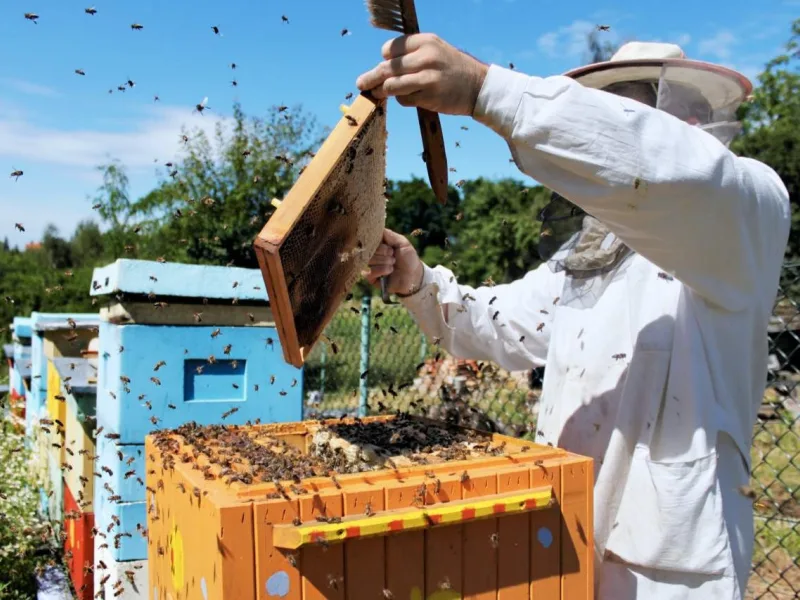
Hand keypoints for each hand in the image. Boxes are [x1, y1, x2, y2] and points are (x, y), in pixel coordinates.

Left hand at [355, 33, 488, 116]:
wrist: (478, 87)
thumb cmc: (453, 70)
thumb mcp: (435, 51)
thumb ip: (411, 56)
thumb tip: (381, 69)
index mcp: (425, 41)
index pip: (390, 49)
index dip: (386, 59)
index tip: (386, 67)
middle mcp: (425, 56)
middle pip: (386, 68)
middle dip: (371, 77)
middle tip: (361, 84)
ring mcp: (427, 76)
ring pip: (391, 85)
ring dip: (382, 91)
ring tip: (377, 94)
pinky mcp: (429, 96)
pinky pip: (403, 99)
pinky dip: (401, 100)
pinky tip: (409, 98)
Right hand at [366, 229, 423, 294]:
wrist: (414, 275)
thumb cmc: (409, 258)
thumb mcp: (402, 243)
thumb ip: (390, 235)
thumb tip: (377, 227)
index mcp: (378, 244)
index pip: (370, 238)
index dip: (380, 243)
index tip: (390, 247)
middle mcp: (372, 253)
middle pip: (368, 249)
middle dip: (384, 253)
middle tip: (393, 256)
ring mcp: (370, 265)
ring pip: (369, 260)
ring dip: (384, 262)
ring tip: (393, 264)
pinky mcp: (370, 278)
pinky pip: (368, 272)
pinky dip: (381, 270)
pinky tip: (389, 271)